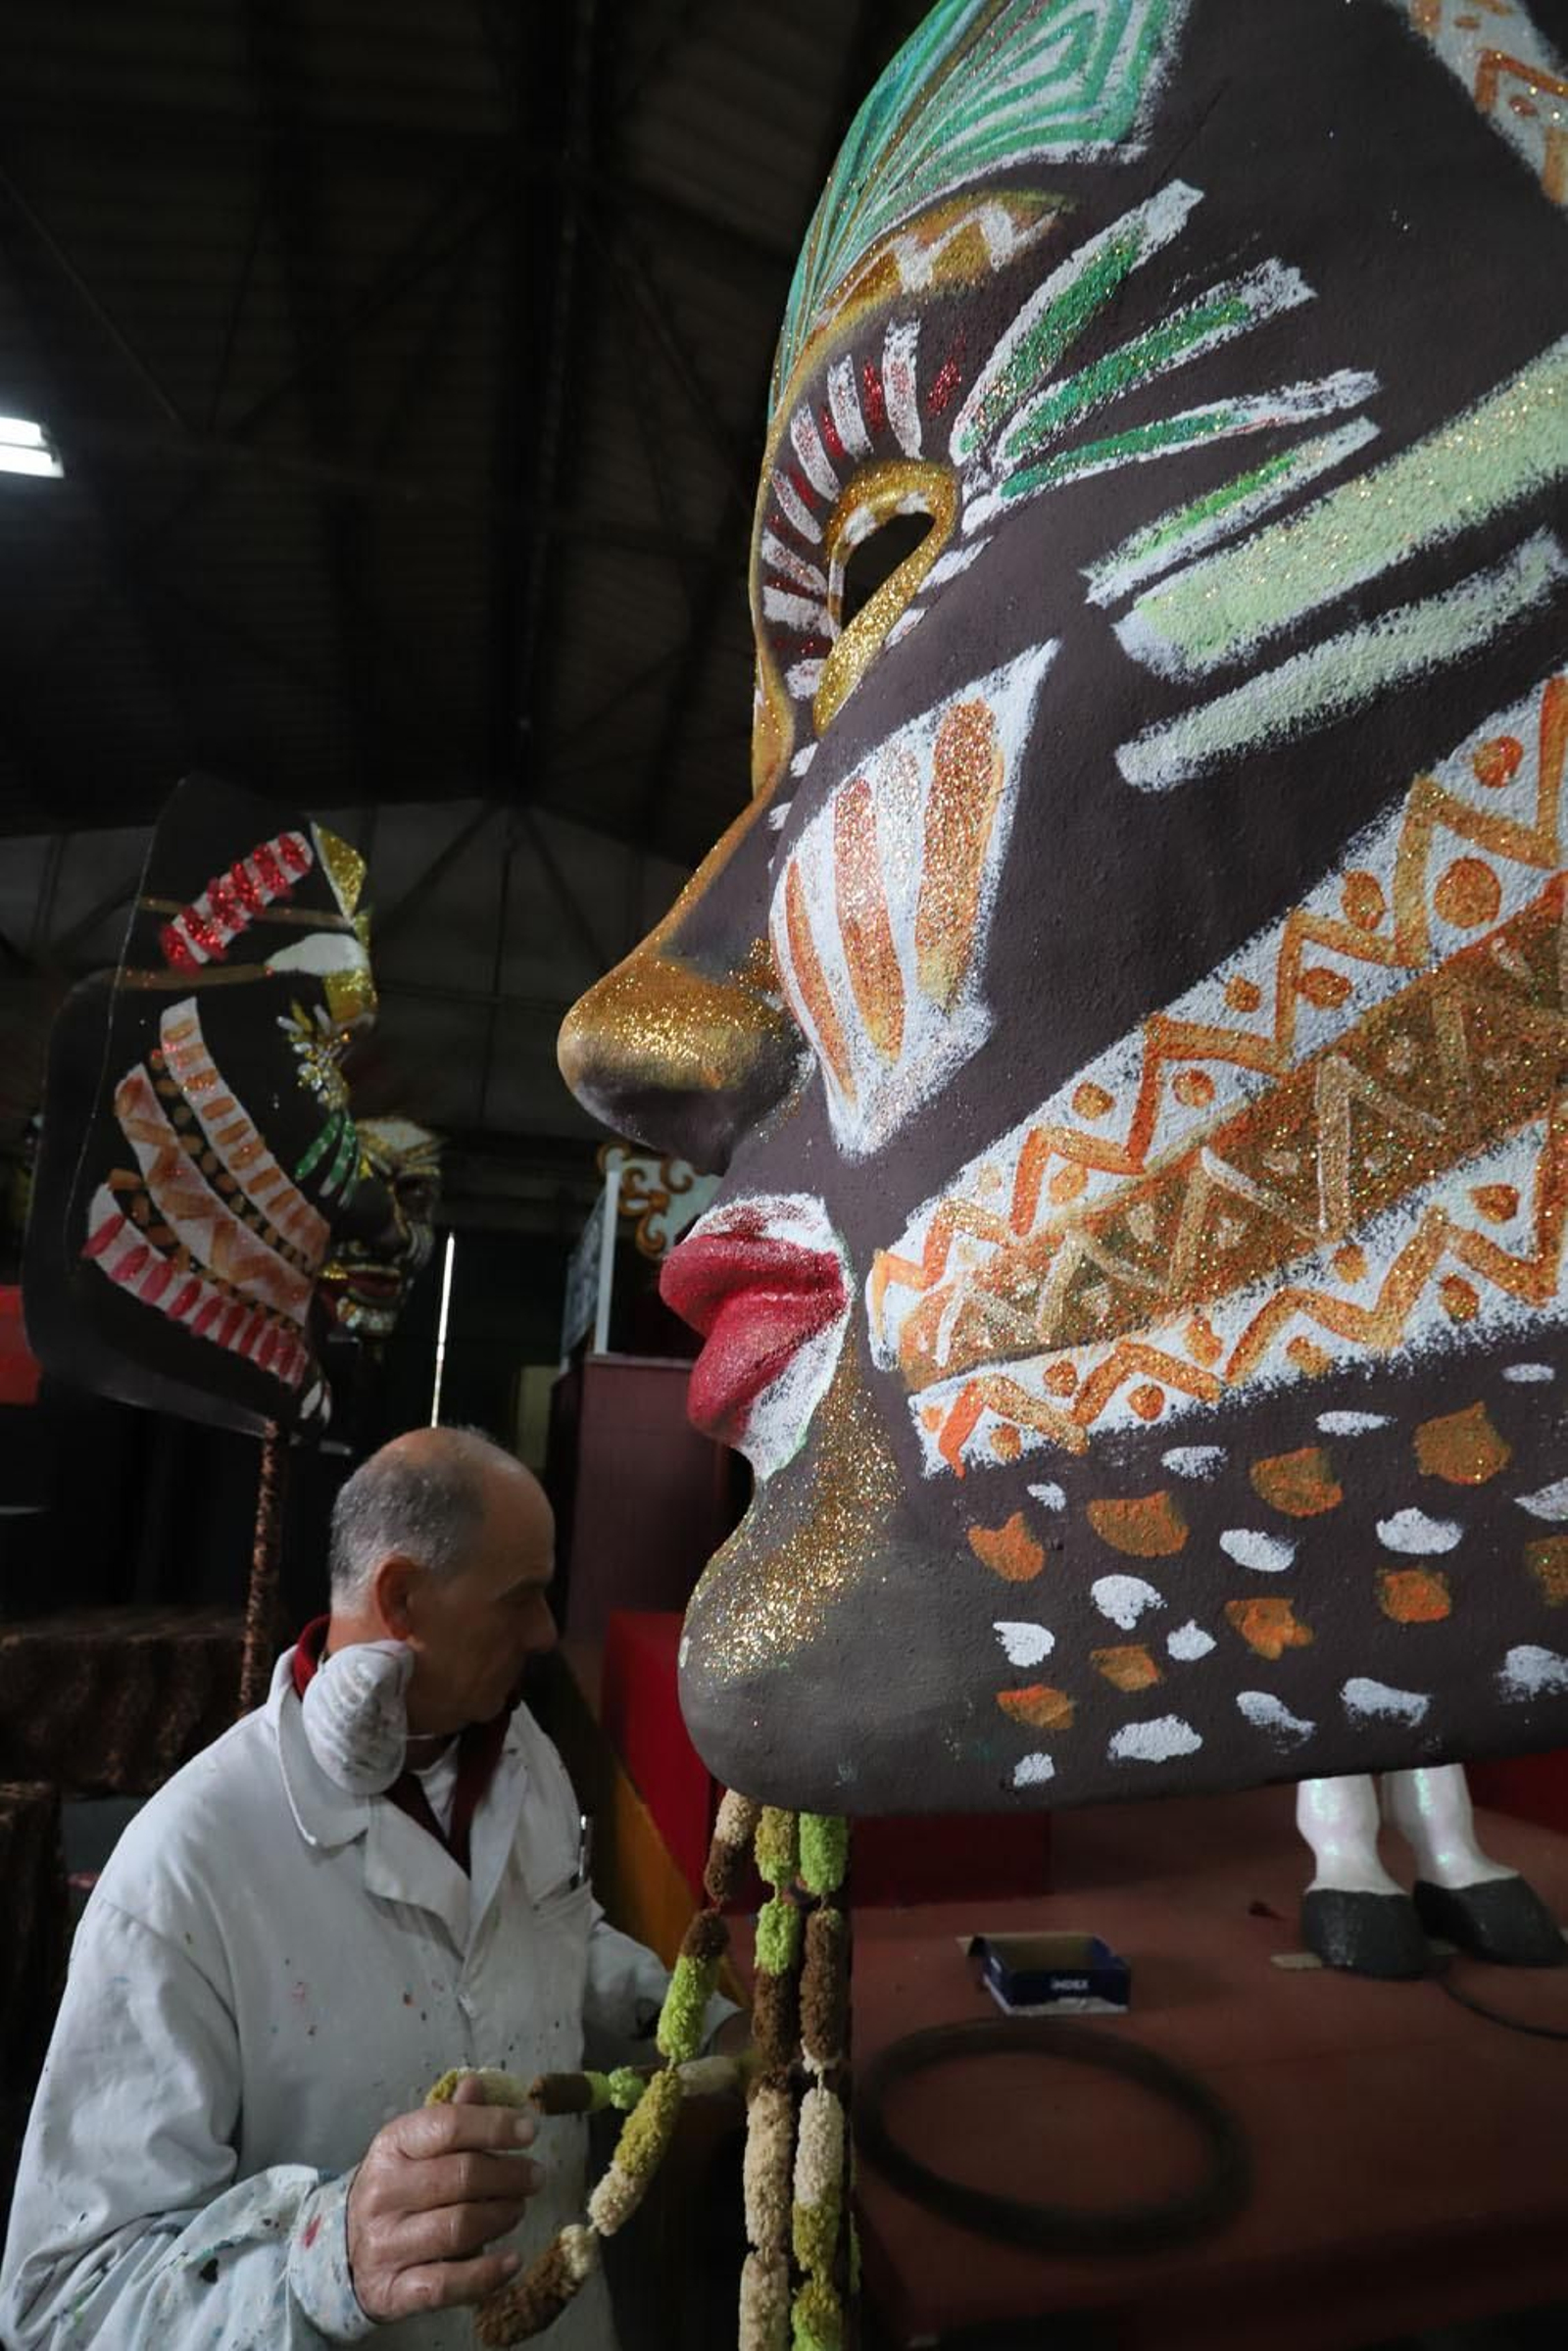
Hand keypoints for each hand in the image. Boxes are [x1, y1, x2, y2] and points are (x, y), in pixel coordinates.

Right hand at [345, 2075, 540, 2321]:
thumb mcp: (414, 2149)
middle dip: (508, 2175)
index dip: (495, 2125)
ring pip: (458, 2227)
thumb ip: (449, 2120)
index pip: (447, 2126)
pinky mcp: (393, 2291)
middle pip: (461, 2177)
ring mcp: (385, 2245)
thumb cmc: (395, 2190)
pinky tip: (512, 2260)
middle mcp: (383, 2193)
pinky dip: (486, 2274)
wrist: (342, 2253)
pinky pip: (447, 2284)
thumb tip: (477, 2084)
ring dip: (501, 2217)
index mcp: (391, 2146)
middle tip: (534, 2177)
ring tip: (518, 2209)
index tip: (530, 2131)